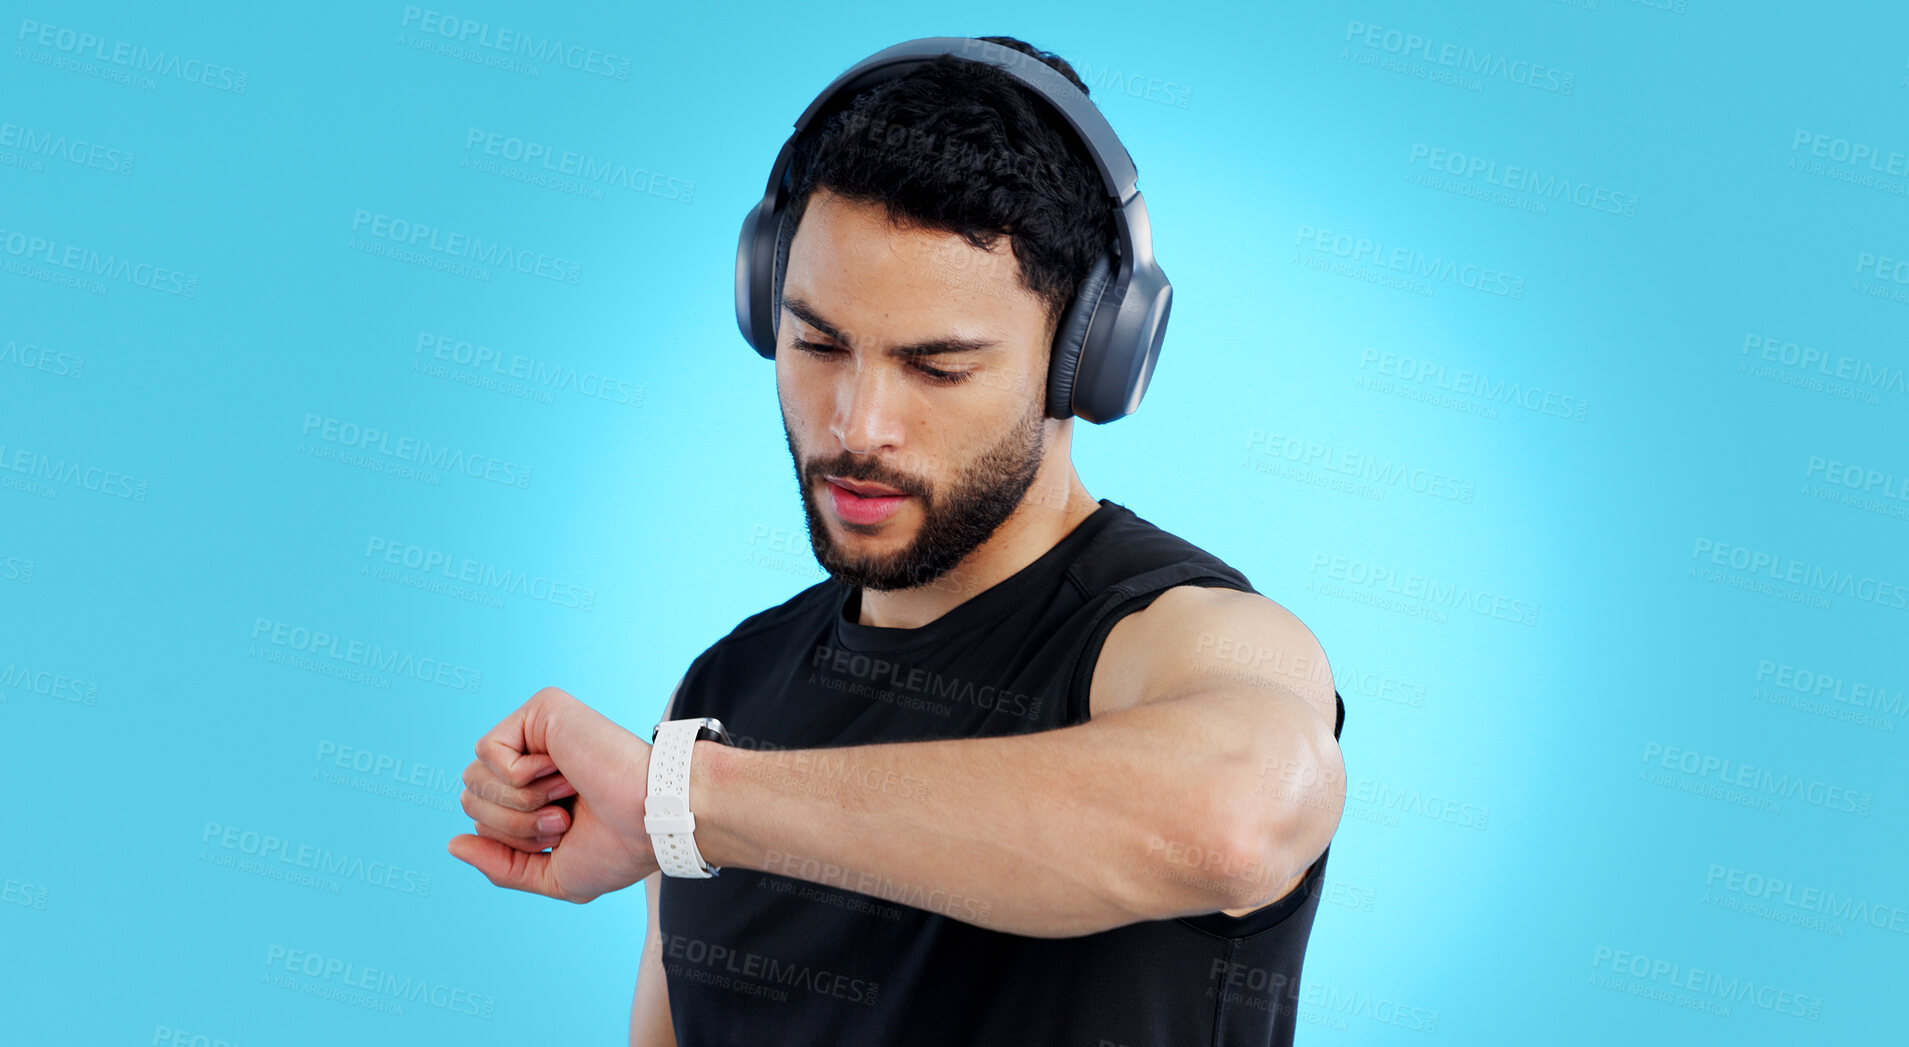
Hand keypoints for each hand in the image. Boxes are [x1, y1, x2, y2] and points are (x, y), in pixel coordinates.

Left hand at [448, 686, 656, 901]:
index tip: (562, 833)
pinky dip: (522, 776)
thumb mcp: (551, 873)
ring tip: (564, 795)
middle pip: (470, 797)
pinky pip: (489, 751)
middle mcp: (532, 756)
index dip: (510, 839)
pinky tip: (561, 769)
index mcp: (535, 791)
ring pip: (474, 776)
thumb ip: (502, 865)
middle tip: (562, 818)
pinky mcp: (542, 708)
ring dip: (519, 804)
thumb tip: (453, 844)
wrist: (652, 819)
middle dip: (511, 825)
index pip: (479, 817)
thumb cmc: (618, 846)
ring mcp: (537, 729)